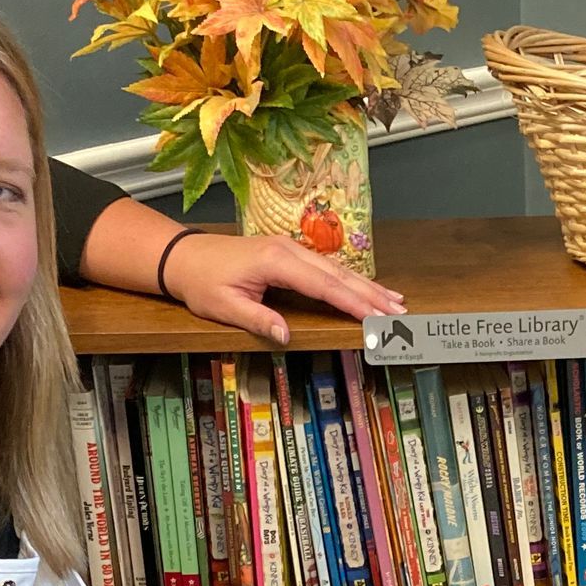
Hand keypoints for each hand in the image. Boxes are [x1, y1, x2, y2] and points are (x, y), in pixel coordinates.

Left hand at [164, 229, 406, 345]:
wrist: (184, 256)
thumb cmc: (202, 283)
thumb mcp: (224, 307)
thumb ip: (258, 320)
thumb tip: (287, 337)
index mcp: (276, 262)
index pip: (324, 285)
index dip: (353, 303)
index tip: (378, 318)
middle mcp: (289, 251)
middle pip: (338, 275)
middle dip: (371, 294)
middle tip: (400, 312)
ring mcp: (291, 249)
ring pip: (337, 270)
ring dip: (367, 286)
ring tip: (395, 302)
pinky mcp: (289, 253)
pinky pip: (327, 268)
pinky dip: (350, 280)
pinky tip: (365, 289)